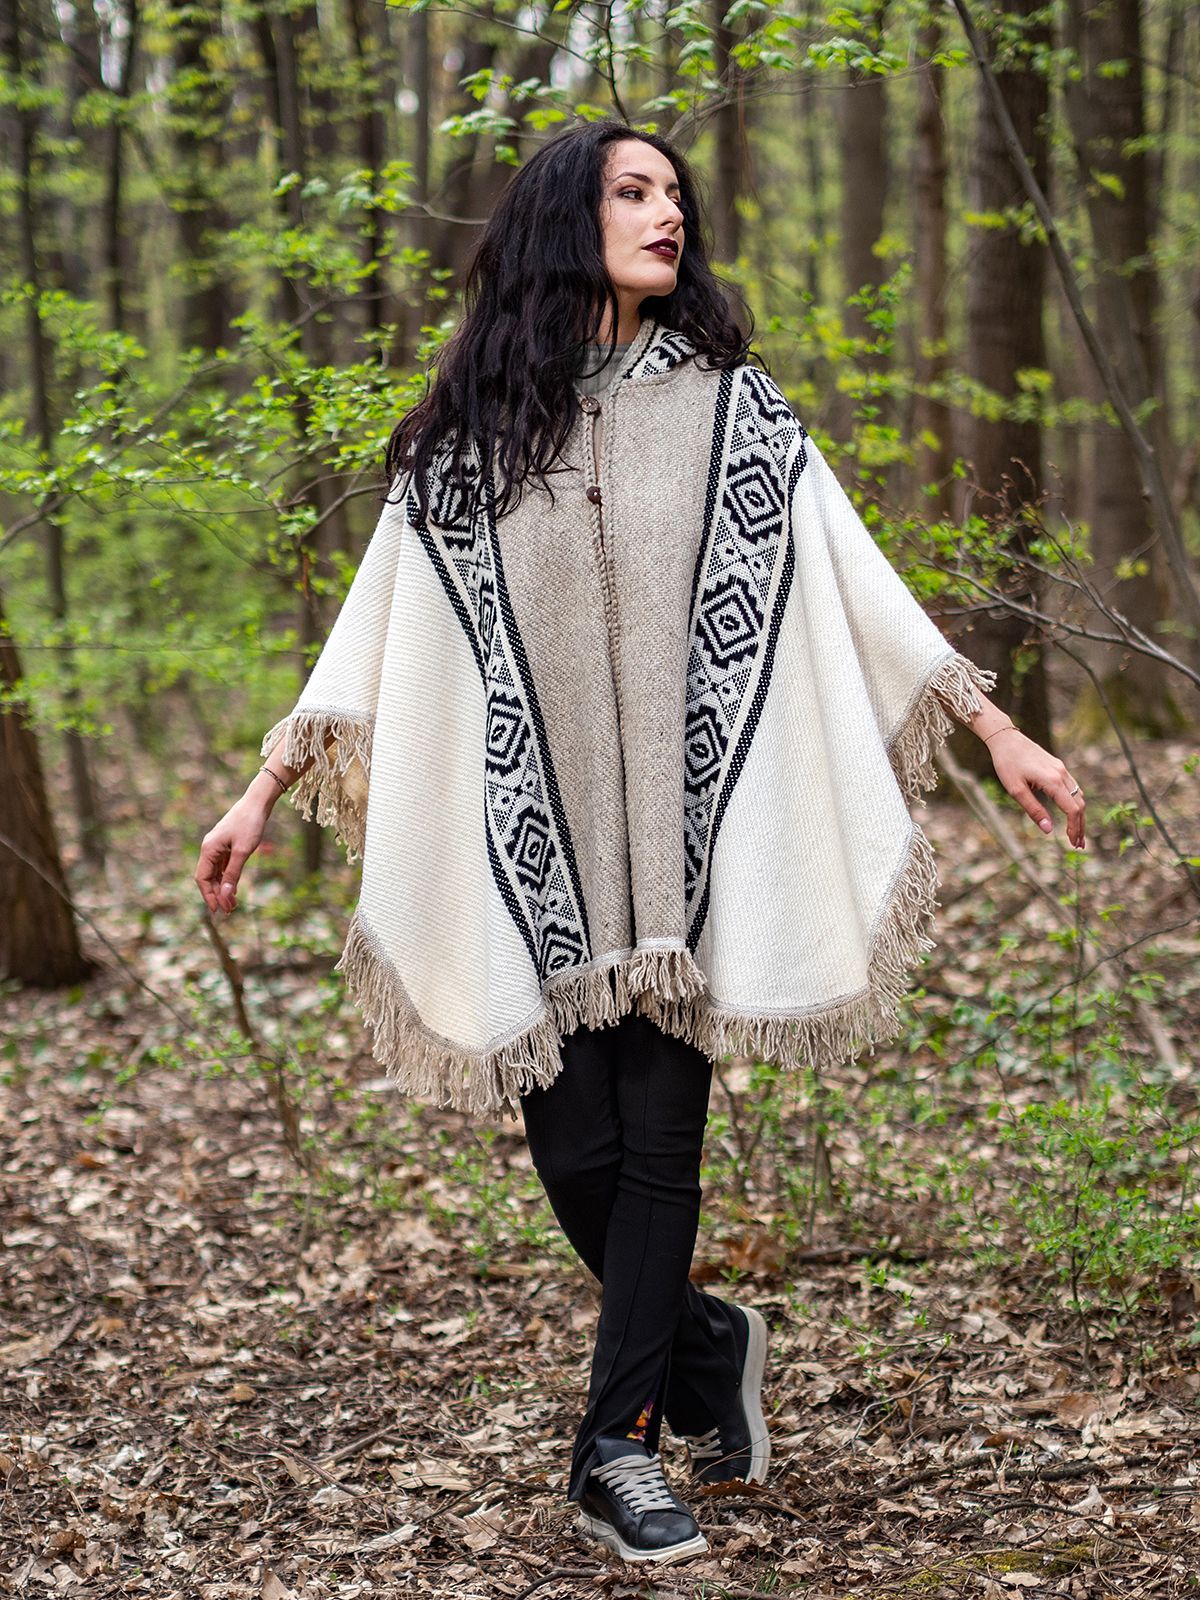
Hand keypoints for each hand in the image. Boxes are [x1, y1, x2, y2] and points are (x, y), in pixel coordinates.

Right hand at [195, 795, 269, 914]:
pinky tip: (233, 889)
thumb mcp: (243, 851)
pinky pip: (223, 866)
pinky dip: (227, 878)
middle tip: (229, 911)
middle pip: (208, 877)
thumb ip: (233, 874)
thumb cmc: (250, 824)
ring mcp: (218, 847)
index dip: (208, 896)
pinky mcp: (226, 845)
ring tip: (232, 904)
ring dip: (222, 888)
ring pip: (215, 873)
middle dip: (216, 895)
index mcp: (209, 849)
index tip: (217, 910)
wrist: (257, 803)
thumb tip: (224, 895)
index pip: (202, 878)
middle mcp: (209, 848)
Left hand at [986, 727, 1085, 849]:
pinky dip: (1075, 803)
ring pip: (1078, 796)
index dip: (1074, 828)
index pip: (1072, 809)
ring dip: (1079, 816)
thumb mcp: (1016, 790)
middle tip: (1079, 845)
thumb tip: (1049, 830)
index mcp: (1052, 781)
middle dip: (1080, 826)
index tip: (1072, 843)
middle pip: (1079, 804)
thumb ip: (1034, 810)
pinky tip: (1071, 814)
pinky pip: (1073, 787)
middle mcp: (1062, 774)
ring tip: (1076, 833)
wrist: (1006, 739)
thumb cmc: (1007, 764)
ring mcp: (1062, 769)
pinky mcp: (1058, 767)